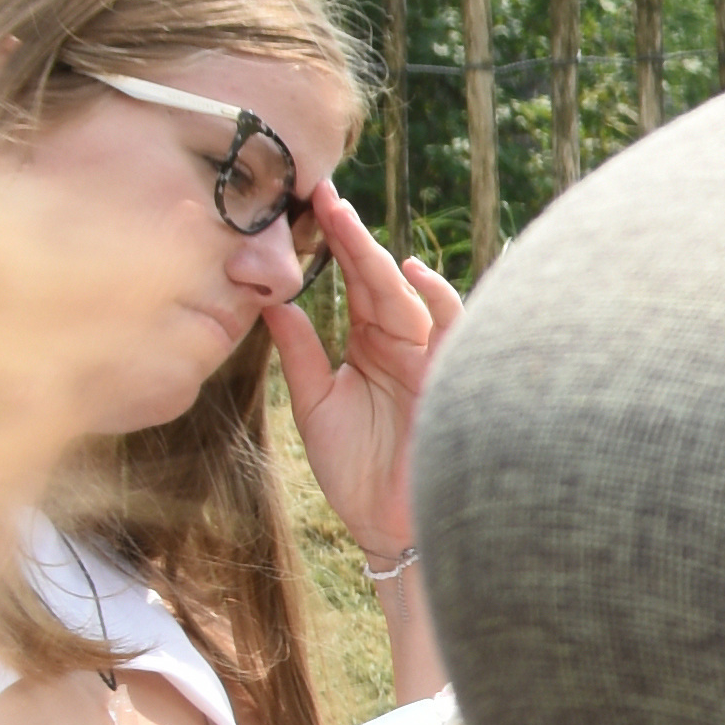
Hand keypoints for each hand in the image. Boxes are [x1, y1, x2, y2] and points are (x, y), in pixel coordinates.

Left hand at [266, 193, 462, 567]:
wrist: (390, 530)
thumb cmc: (358, 472)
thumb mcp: (316, 403)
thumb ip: (301, 352)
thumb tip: (272, 301)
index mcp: (370, 346)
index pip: (353, 284)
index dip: (334, 244)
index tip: (308, 204)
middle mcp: (402, 344)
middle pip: (377, 280)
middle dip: (352, 238)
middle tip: (322, 194)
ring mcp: (428, 359)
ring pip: (409, 296)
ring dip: (380, 260)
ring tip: (347, 225)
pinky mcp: (449, 381)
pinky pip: (452, 329)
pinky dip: (437, 298)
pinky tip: (410, 274)